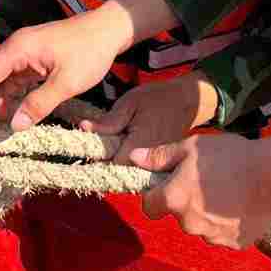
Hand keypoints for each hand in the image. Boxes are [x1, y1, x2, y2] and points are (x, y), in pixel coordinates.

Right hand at [0, 0, 177, 130]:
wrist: (108, 30)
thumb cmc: (90, 51)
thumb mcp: (67, 82)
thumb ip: (40, 104)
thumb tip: (15, 127)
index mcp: (18, 48)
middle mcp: (14, 47)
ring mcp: (22, 53)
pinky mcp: (31, 59)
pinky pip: (10, 79)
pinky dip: (3, 97)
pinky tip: (4, 114)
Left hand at [78, 75, 219, 162]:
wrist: (187, 101)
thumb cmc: (158, 98)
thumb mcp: (130, 103)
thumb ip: (109, 121)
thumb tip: (83, 128)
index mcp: (139, 146)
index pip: (111, 163)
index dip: (99, 156)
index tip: (91, 145)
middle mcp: (149, 162)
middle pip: (119, 172)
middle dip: (108, 160)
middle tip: (107, 141)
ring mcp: (157, 166)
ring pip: (129, 172)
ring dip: (119, 160)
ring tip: (121, 140)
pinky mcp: (160, 165)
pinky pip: (139, 169)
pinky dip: (131, 160)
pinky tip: (130, 144)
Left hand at [129, 131, 270, 249]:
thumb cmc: (232, 156)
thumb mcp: (191, 147)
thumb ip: (160, 156)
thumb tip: (134, 158)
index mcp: (174, 199)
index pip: (149, 207)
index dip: (156, 195)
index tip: (170, 183)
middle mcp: (189, 224)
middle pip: (178, 216)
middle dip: (186, 202)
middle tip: (207, 181)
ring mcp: (213, 237)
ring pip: (201, 226)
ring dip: (207, 214)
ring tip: (228, 191)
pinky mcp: (234, 244)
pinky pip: (223, 235)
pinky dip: (228, 223)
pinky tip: (241, 204)